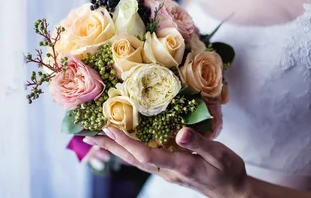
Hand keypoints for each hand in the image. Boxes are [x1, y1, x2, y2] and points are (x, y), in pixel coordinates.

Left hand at [83, 127, 250, 197]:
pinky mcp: (166, 169)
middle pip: (132, 159)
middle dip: (109, 147)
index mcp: (179, 165)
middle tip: (87, 136)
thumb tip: (180, 133)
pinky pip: (141, 160)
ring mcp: (165, 172)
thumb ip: (201, 144)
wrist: (232, 191)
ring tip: (96, 139)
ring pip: (134, 160)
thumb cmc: (229, 172)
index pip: (145, 154)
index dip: (126, 142)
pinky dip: (127, 151)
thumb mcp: (221, 155)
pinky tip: (119, 145)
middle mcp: (166, 171)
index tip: (110, 129)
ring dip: (114, 149)